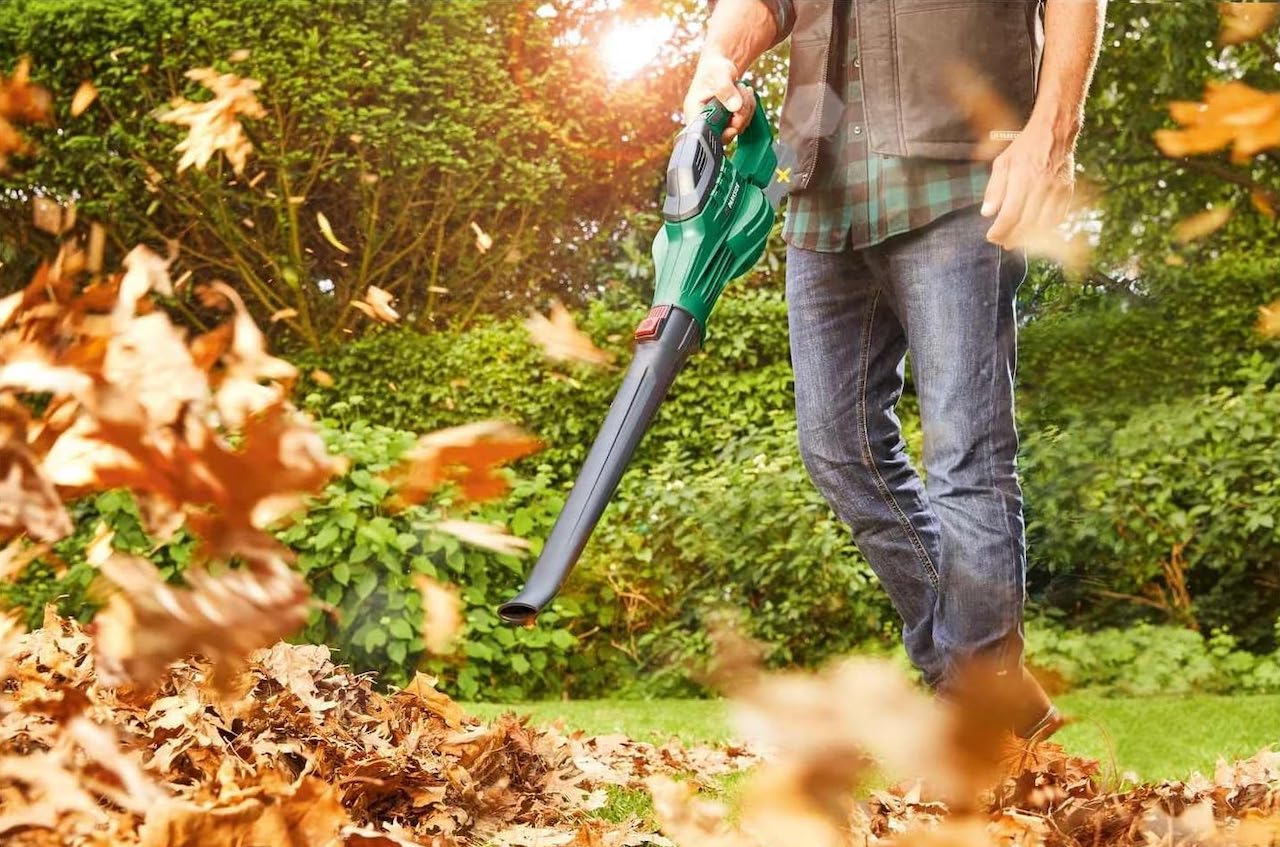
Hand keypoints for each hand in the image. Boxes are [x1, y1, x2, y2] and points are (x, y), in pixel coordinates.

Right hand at [683, 50, 754, 142]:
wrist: (720, 67)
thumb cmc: (714, 68)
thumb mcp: (719, 74)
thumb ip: (725, 89)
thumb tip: (735, 107)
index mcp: (694, 113)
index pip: (706, 134)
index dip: (722, 132)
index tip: (734, 119)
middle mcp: (705, 122)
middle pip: (726, 134)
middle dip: (739, 114)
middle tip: (740, 92)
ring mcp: (718, 124)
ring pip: (738, 128)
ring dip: (746, 107)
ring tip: (740, 88)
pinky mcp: (728, 122)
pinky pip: (744, 122)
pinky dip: (748, 108)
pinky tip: (743, 94)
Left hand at [981, 118, 1076, 248]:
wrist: (1054, 132)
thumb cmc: (1025, 148)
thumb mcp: (1002, 163)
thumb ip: (994, 189)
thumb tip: (987, 213)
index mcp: (1022, 179)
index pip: (1010, 215)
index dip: (1000, 231)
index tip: (992, 237)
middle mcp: (1041, 186)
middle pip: (1026, 224)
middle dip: (1012, 237)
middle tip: (1003, 242)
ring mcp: (1057, 190)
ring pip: (1043, 225)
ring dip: (1028, 237)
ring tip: (1017, 239)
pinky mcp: (1067, 192)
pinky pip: (1058, 218)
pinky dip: (1046, 229)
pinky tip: (1035, 231)